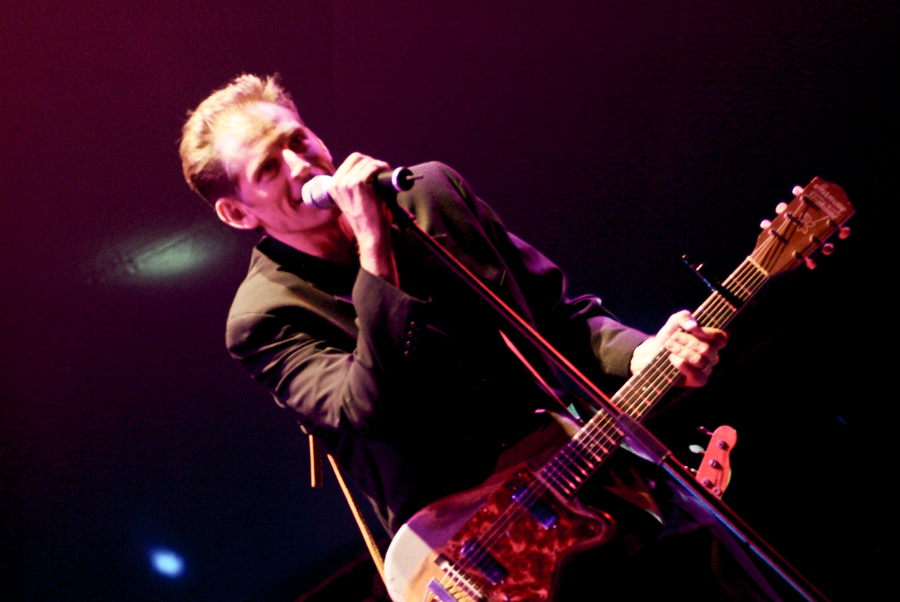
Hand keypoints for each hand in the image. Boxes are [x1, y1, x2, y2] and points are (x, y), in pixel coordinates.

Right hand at [329, 153, 398, 284]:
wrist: (371, 234)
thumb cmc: (367, 218)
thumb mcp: (353, 199)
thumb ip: (354, 185)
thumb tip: (370, 168)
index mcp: (332, 186)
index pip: (349, 162)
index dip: (364, 164)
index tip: (375, 171)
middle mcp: (336, 183)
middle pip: (356, 158)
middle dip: (371, 162)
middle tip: (381, 172)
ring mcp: (346, 183)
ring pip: (366, 162)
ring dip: (379, 166)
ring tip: (385, 176)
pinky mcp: (358, 184)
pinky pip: (372, 167)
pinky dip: (381, 168)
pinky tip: (385, 175)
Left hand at [630, 310, 727, 386]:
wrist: (655, 352)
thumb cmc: (669, 336)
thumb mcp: (674, 322)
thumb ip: (683, 318)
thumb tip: (693, 324)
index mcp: (712, 341)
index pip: (721, 338)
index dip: (708, 333)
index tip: (691, 329)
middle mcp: (713, 355)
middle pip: (707, 349)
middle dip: (688, 341)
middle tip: (673, 337)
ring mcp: (707, 369)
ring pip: (700, 361)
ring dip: (681, 351)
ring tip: (669, 346)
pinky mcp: (698, 380)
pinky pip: (697, 376)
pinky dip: (682, 365)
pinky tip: (672, 358)